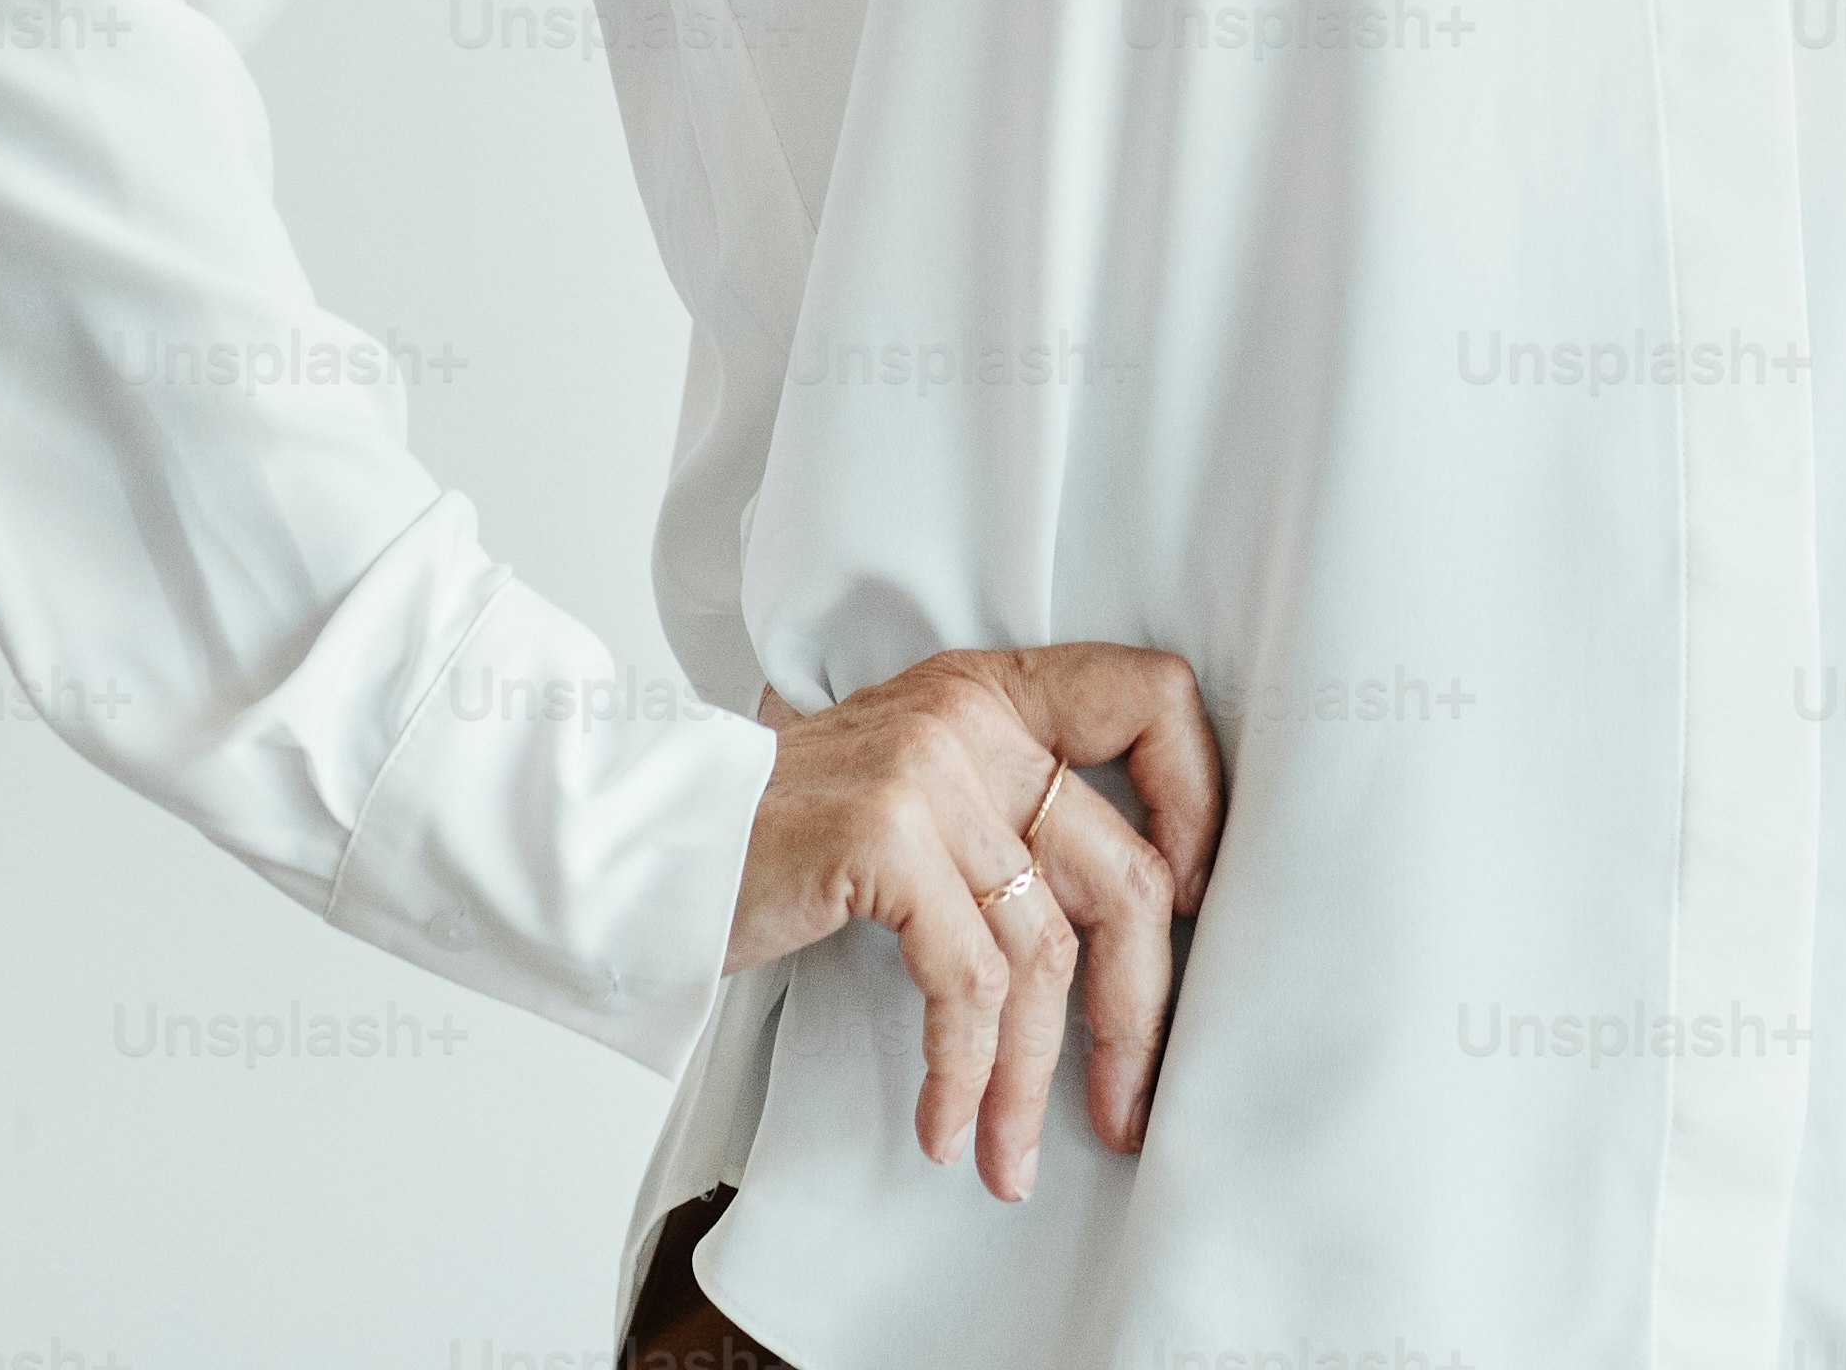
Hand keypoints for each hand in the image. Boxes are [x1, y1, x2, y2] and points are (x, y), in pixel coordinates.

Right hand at [723, 644, 1226, 1201]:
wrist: (645, 844)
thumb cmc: (781, 841)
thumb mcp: (914, 795)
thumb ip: (1008, 820)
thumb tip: (1138, 934)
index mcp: (994, 690)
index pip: (1153, 698)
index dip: (1200, 803)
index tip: (1191, 908)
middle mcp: (971, 715)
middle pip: (1121, 872)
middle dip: (1132, 1016)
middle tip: (1125, 1107)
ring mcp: (927, 769)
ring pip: (1042, 952)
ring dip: (1031, 1081)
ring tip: (1009, 1156)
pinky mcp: (883, 836)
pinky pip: (966, 986)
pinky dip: (965, 1075)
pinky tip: (945, 1129)